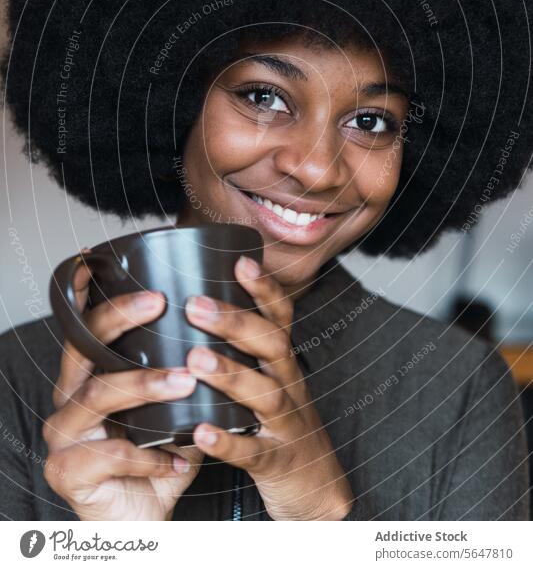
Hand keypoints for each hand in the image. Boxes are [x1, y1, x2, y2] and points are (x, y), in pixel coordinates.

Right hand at [43, 250, 203, 520]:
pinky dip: (150, 455)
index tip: (106, 259)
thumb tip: (224, 321)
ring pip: (97, 397)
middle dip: (120, 319)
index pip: (86, 325)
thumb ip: (183, 370)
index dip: (95, 293)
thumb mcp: (172, 409)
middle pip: (83, 346)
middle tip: (159, 301)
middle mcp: (69, 398)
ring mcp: (63, 436)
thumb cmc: (157, 456)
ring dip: (144, 384)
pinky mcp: (67, 473)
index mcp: (90, 376)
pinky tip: (181, 456)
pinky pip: (110, 455)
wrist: (139, 522)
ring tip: (186, 380)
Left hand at [184, 255, 354, 519]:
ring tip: (195, 358)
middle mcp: (289, 385)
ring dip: (231, 373)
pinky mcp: (275, 462)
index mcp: (282, 362)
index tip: (241, 262)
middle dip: (236, 322)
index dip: (265, 289)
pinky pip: (252, 452)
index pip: (280, 317)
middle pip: (272, 346)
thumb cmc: (278, 421)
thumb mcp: (268, 378)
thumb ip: (241, 347)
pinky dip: (227, 442)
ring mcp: (285, 424)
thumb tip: (193, 301)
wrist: (318, 487)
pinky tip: (199, 430)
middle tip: (195, 304)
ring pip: (265, 394)